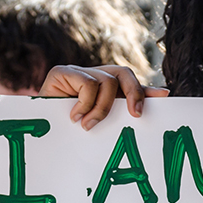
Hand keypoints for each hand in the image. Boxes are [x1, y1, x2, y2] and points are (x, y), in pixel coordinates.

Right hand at [38, 64, 168, 130]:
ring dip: (101, 108)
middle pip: (122, 73)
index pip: (129, 83)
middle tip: (135, 115)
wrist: (37, 130)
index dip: (146, 89)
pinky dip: (86, 103)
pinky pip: (88, 83)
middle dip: (135, 92)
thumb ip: (122, 112)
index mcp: (104, 88)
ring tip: (88, 125)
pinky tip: (75, 116)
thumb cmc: (69, 131)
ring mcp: (77, 72)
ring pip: (106, 81)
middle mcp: (93, 76)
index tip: (165, 97)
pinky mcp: (62, 71)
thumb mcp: (101, 122)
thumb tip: (161, 97)